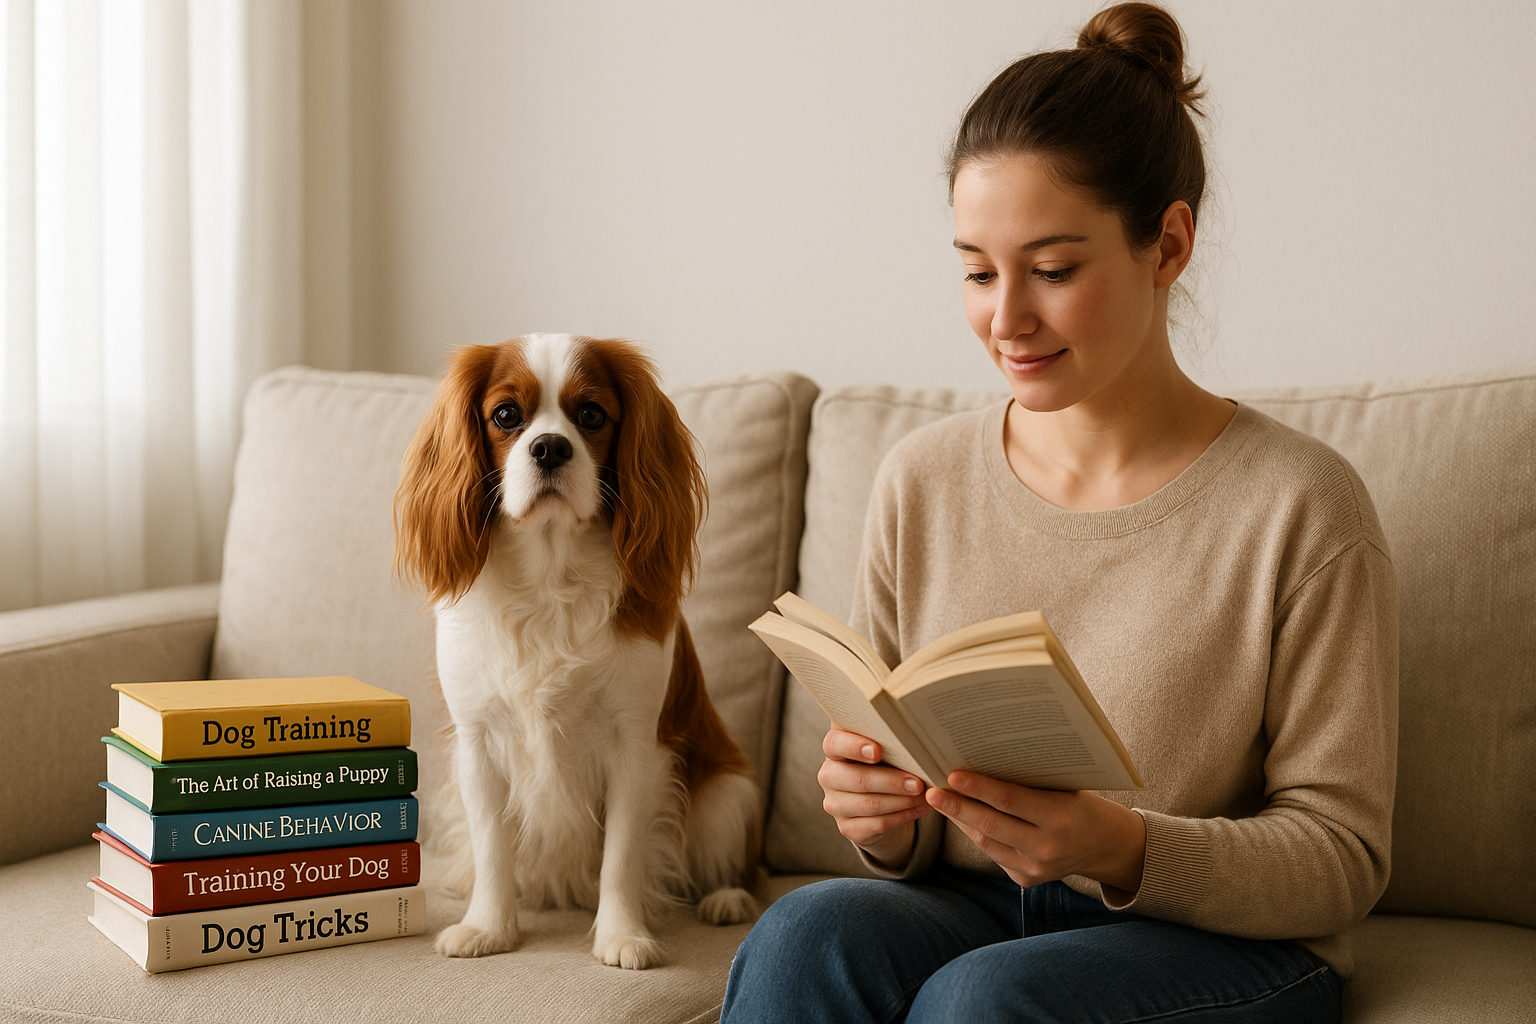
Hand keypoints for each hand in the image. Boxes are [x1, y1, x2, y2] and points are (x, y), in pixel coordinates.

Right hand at [817, 728, 933, 869]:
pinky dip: (903, 816)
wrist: (881, 800)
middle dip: (890, 781)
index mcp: (834, 748)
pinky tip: (920, 808)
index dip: (854, 747)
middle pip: (857, 779)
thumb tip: (915, 741)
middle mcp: (829, 776)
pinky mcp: (848, 828)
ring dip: (901, 801)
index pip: (834, 744)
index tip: (877, 751)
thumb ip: (889, 739)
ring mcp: (836, 804)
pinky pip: (878, 824)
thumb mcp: (884, 748)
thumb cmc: (884, 763)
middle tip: (917, 782)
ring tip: (924, 796)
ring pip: (869, 804)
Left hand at [926, 770, 1146, 893]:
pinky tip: (960, 817)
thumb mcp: (1062, 787)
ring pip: (986, 842)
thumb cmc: (1078, 801)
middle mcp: (1047, 848)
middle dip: (957, 807)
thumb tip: (979, 760)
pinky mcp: (1026, 879)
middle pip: (991, 825)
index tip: (951, 775)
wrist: (1104, 844)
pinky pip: (993, 853)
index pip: (1010, 800)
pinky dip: (975, 833)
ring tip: (939, 800)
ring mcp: (1036, 868)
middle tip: (930, 790)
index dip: (978, 788)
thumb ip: (1027, 781)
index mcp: (1060, 818)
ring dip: (960, 820)